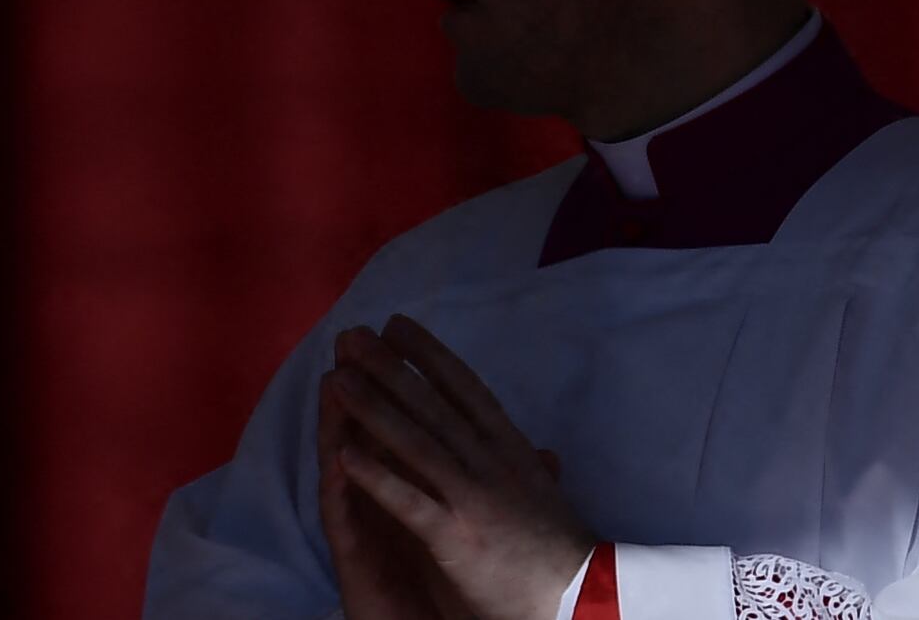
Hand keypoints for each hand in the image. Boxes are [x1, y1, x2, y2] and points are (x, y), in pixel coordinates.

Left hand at [324, 318, 592, 619]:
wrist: (580, 595)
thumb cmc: (557, 548)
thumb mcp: (547, 495)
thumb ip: (533, 469)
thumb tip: (543, 451)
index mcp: (510, 448)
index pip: (465, 389)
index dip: (429, 355)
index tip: (397, 326)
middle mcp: (490, 461)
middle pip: (432, 404)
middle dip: (390, 368)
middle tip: (353, 337)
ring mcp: (473, 496)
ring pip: (415, 442)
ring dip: (373, 408)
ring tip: (339, 380)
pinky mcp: (456, 535)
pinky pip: (409, 501)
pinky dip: (377, 476)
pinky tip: (345, 456)